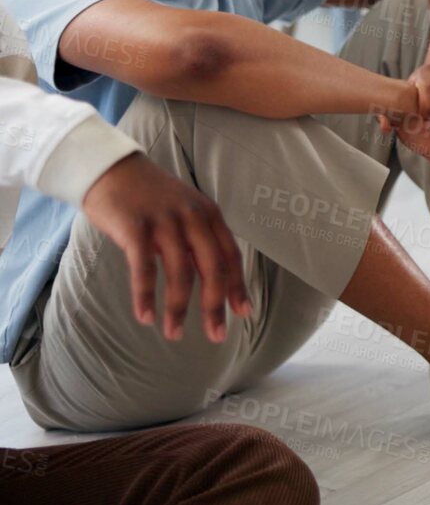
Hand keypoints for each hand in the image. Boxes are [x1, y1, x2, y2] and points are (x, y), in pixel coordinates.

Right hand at [80, 154, 249, 341]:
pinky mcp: (135, 227)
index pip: (230, 256)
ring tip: (174, 334)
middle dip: (215, 306)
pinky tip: (145, 317)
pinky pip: (144, 268)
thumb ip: (197, 241)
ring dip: (177, 309)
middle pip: (212, 269)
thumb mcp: (184, 212)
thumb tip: (213, 281)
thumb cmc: (149, 197)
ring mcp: (164, 222)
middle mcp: (192, 218)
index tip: (243, 313)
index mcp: (209, 215)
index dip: (238, 286)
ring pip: (180, 274)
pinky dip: (145, 295)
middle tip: (216, 336)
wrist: (110, 168)